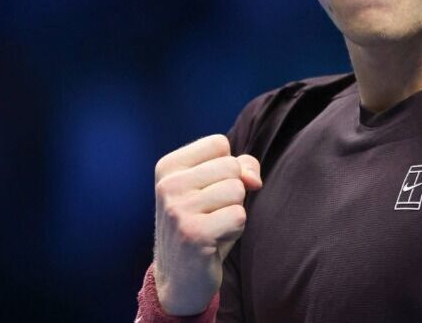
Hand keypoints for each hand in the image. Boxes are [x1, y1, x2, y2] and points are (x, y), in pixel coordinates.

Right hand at [152, 134, 262, 315]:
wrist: (180, 279)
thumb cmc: (203, 225)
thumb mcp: (215, 187)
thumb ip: (239, 166)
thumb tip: (253, 179)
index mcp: (167, 167)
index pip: (219, 143)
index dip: (226, 167)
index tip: (207, 192)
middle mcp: (168, 185)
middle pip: (231, 166)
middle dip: (232, 191)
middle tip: (211, 214)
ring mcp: (178, 210)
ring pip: (237, 189)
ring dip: (234, 211)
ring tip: (213, 226)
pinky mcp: (194, 234)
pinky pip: (239, 216)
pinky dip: (235, 229)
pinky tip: (215, 241)